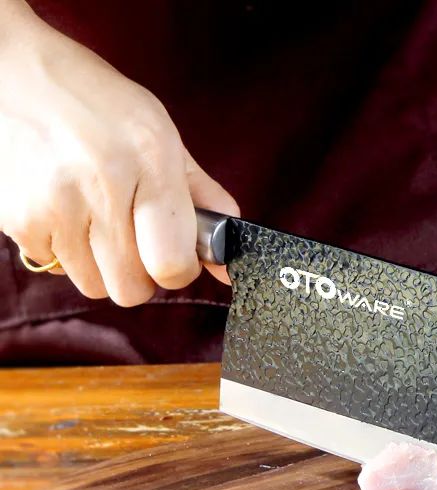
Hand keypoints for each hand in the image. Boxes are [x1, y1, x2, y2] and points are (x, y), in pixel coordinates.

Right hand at [0, 15, 237, 304]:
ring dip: (101, 264)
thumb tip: (231, 259)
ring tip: (94, 216)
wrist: (7, 69)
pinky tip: (61, 208)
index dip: (177, 270)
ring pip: (95, 286)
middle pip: (133, 290)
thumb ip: (202, 198)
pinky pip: (55, 267)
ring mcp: (54, 205)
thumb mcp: (160, 135)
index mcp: (150, 162)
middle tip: (133, 237)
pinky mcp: (18, 218)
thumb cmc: (94, 102)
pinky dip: (63, 248)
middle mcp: (102, 186)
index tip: (172, 253)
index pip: (173, 265)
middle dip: (139, 273)